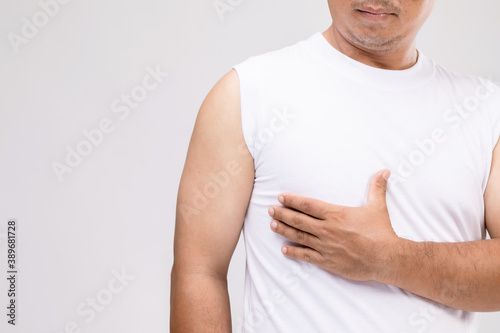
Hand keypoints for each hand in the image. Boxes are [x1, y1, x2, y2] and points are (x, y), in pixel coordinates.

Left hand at [268, 169, 399, 281]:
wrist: (385, 258)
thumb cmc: (381, 232)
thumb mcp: (378, 207)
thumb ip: (377, 188)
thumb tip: (384, 171)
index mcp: (335, 215)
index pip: (308, 205)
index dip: (293, 200)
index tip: (281, 197)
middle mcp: (327, 229)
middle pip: (299, 220)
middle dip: (283, 214)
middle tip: (271, 210)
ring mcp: (325, 246)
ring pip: (299, 236)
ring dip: (284, 230)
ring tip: (272, 225)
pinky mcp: (327, 261)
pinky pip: (306, 256)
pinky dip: (294, 253)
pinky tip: (284, 249)